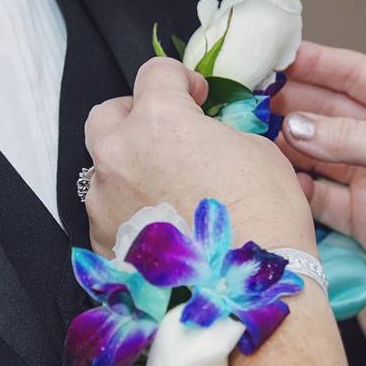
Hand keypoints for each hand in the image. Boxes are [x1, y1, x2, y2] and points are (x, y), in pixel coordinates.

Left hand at [83, 57, 315, 259]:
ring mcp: (103, 201)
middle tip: (169, 135)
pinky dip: (131, 211)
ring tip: (168, 191)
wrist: (246, 292)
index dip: (180, 80)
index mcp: (157, 120)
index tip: (196, 97)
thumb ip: (216, 132)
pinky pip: (109, 211)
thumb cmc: (264, 216)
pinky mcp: (101, 241)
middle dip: (136, 117)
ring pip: (105, 168)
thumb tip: (204, 135)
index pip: (155, 73)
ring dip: (131, 168)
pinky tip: (164, 228)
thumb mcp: (256, 151)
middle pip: (108, 115)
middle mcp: (118, 155)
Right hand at [274, 42, 365, 332]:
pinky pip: (317, 194)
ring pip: (318, 151)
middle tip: (250, 95)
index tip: (276, 55)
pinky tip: (272, 173)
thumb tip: (295, 126)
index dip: (317, 63)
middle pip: (329, 111)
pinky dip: (294, 184)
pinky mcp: (358, 216)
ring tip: (250, 131)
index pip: (355, 74)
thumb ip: (352, 138)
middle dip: (292, 101)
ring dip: (287, 142)